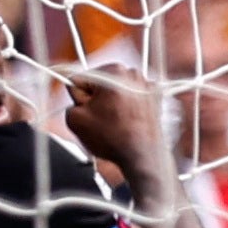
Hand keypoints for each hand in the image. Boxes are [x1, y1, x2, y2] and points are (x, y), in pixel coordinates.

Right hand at [60, 67, 167, 181]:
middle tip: (103, 119)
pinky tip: (128, 123)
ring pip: (113, 93)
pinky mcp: (156, 99)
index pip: (79, 80)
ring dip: (110, 105)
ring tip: (116, 123)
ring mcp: (148, 85)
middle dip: (95, 100)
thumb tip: (79, 93)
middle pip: (98, 84)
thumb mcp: (74, 117)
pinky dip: (126, 109)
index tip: (90, 112)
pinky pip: (128, 100)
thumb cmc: (112, 138)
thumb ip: (71, 97)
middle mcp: (134, 73)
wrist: (143, 157)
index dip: (78, 99)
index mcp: (114, 70)